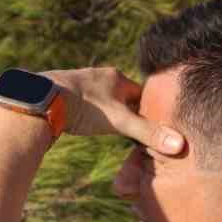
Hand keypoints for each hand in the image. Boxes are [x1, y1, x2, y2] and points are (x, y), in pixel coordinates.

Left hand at [42, 67, 183, 154]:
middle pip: (123, 97)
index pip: (142, 94)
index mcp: (117, 77)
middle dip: (129, 114)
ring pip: (104, 100)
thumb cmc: (84, 108)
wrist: (41, 101)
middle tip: (135, 134)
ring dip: (109, 114)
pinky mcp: (65, 92)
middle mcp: (100, 75)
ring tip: (112, 131)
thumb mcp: (120, 122)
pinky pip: (85, 104)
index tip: (154, 129)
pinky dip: (90, 114)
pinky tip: (87, 124)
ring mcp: (81, 82)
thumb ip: (148, 134)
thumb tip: (180, 146)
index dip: (150, 112)